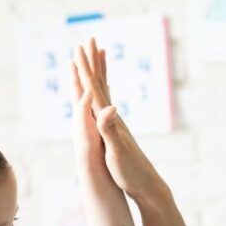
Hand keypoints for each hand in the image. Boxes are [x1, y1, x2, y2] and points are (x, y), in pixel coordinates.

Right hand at [72, 38, 164, 203]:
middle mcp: (114, 118)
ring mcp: (117, 124)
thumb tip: (110, 108)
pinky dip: (102, 95)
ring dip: (99, 73)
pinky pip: (106, 106)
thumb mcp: (117, 152)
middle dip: (93, 61)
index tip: (78, 47)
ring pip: (104, 92)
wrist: (148, 186)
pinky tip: (104, 93)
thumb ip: (110, 130)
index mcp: (109, 120)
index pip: (94, 89)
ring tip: (98, 56)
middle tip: (89, 39)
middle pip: (101, 83)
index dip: (85, 68)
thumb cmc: (131, 172)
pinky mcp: (118, 133)